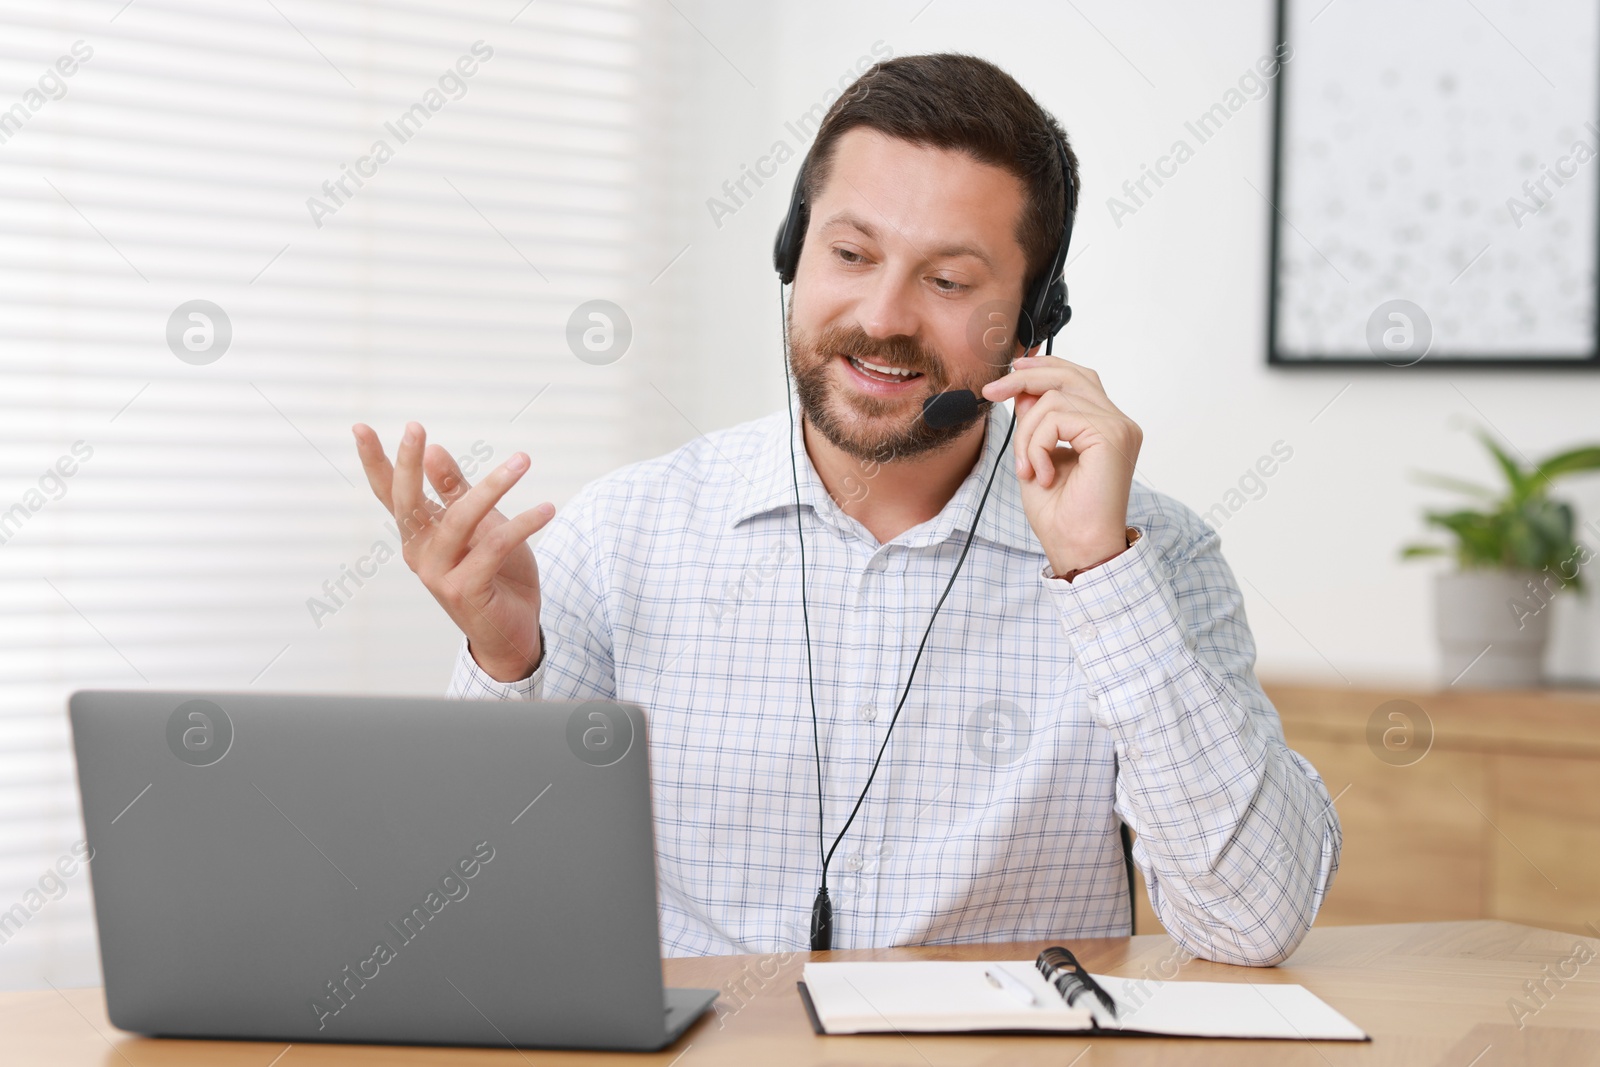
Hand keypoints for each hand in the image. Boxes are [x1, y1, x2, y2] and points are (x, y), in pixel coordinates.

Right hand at [352, 421, 553, 681]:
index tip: (359, 427)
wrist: (515, 630)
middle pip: (408, 503)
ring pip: (460, 519)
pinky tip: (548, 509)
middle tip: (414, 428)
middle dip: (408, 463)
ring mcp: (438, 574)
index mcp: (419, 535)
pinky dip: (524, 525)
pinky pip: (495, 547)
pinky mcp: (465, 590)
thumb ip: (457, 492)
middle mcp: (420, 554)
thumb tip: (434, 451)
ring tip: (523, 461)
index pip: (391, 494)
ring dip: (494, 486)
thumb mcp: (480, 525)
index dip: (375, 461)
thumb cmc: (497, 573)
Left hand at [980, 355, 1141, 576]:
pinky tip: (1039, 474)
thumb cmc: (1060, 514)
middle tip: (991, 392)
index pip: (1077, 379)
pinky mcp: (1111, 434)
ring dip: (1026, 434)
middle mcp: (1118, 422)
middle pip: (1070, 375)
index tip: (1008, 375)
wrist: (1077, 547)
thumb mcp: (1036, 455)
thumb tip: (1023, 389)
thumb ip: (1035, 421)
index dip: (1042, 369)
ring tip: (1026, 468)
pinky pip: (1057, 417)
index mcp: (1105, 426)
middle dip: (1024, 379)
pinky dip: (1036, 445)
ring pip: (1055, 398)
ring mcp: (1118, 426)